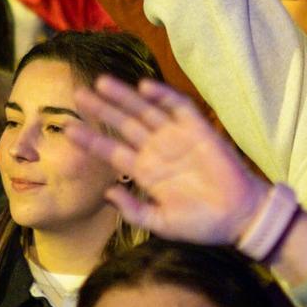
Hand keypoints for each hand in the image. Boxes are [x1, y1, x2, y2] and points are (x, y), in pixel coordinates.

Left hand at [62, 76, 265, 245]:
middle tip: (77, 96)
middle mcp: (157, 150)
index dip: (91, 140)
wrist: (239, 218)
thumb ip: (134, 210)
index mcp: (145, 172)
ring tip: (102, 83)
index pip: (111, 151)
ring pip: (145, 111)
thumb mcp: (162, 223)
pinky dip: (163, 96)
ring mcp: (177, 137)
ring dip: (125, 97)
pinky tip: (145, 86)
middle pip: (123, 124)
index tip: (67, 130)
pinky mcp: (198, 130)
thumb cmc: (201, 223)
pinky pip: (178, 108)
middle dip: (102, 109)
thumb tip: (107, 192)